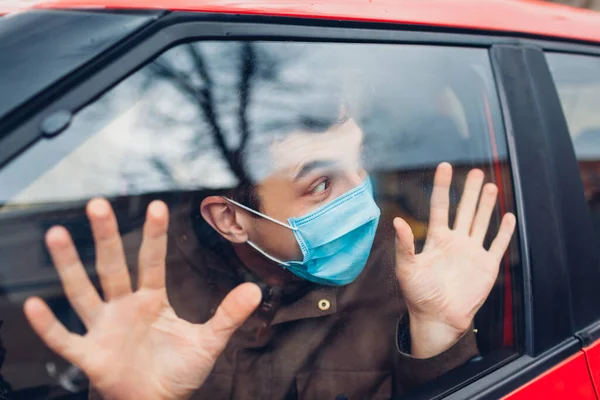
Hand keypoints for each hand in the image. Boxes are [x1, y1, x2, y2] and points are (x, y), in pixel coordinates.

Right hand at [23, 199, 260, 399]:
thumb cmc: (177, 370)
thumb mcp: (208, 342)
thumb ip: (228, 315)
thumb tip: (256, 290)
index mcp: (152, 300)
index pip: (152, 262)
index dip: (154, 236)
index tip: (156, 206)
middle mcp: (124, 307)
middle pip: (112, 266)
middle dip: (106, 237)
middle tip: (97, 204)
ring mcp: (104, 328)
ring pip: (83, 292)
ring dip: (69, 266)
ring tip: (56, 235)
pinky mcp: (90, 354)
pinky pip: (64, 338)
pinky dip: (48, 325)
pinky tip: (32, 305)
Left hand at [394, 163, 515, 357]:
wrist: (438, 319)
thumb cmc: (418, 295)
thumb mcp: (407, 268)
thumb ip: (404, 245)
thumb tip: (396, 221)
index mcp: (436, 240)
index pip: (440, 207)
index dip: (442, 187)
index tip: (444, 166)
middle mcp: (455, 242)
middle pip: (464, 210)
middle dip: (469, 191)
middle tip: (474, 171)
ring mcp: (472, 252)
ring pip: (481, 222)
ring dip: (486, 205)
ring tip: (490, 185)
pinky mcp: (486, 266)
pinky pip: (497, 245)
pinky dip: (504, 231)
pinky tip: (508, 216)